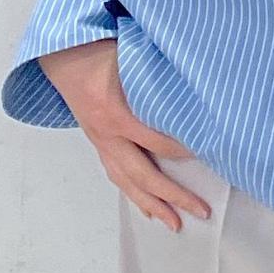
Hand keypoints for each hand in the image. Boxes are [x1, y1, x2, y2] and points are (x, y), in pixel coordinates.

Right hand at [39, 40, 210, 230]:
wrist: (63, 51)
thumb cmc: (100, 49)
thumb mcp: (133, 57)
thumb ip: (161, 78)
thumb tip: (198, 94)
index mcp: (114, 112)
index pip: (157, 142)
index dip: (185, 151)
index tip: (210, 158)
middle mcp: (105, 133)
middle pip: (143, 174)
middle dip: (174, 196)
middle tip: (201, 211)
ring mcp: (99, 140)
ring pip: (126, 182)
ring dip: (152, 205)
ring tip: (174, 223)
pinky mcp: (98, 142)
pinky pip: (116, 174)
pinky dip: (134, 193)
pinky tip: (147, 207)